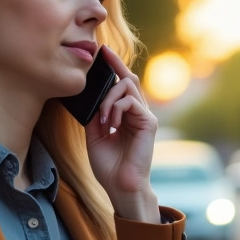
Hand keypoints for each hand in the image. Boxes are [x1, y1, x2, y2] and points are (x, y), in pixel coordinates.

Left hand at [84, 46, 159, 221]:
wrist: (121, 187)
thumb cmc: (109, 166)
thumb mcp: (95, 135)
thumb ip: (95, 115)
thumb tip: (90, 96)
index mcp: (126, 116)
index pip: (122, 85)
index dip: (114, 66)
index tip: (103, 51)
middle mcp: (138, 113)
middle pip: (128, 79)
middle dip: (115, 65)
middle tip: (101, 54)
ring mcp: (145, 117)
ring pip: (128, 86)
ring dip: (109, 98)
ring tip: (103, 118)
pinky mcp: (149, 123)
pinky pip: (130, 102)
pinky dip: (116, 109)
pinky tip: (110, 124)